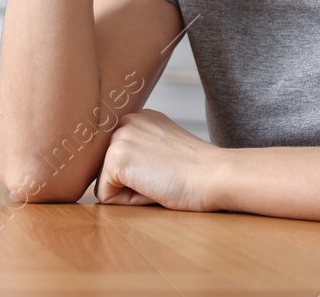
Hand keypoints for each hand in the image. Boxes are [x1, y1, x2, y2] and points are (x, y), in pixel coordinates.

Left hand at [96, 109, 221, 211]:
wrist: (213, 174)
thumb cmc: (198, 171)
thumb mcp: (165, 148)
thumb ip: (143, 149)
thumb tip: (120, 170)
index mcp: (139, 118)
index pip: (120, 156)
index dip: (141, 173)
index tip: (166, 168)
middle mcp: (126, 121)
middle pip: (109, 168)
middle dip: (132, 182)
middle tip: (164, 175)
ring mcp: (118, 138)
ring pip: (107, 182)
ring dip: (131, 191)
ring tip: (160, 180)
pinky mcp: (115, 158)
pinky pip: (105, 196)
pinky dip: (128, 201)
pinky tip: (153, 187)